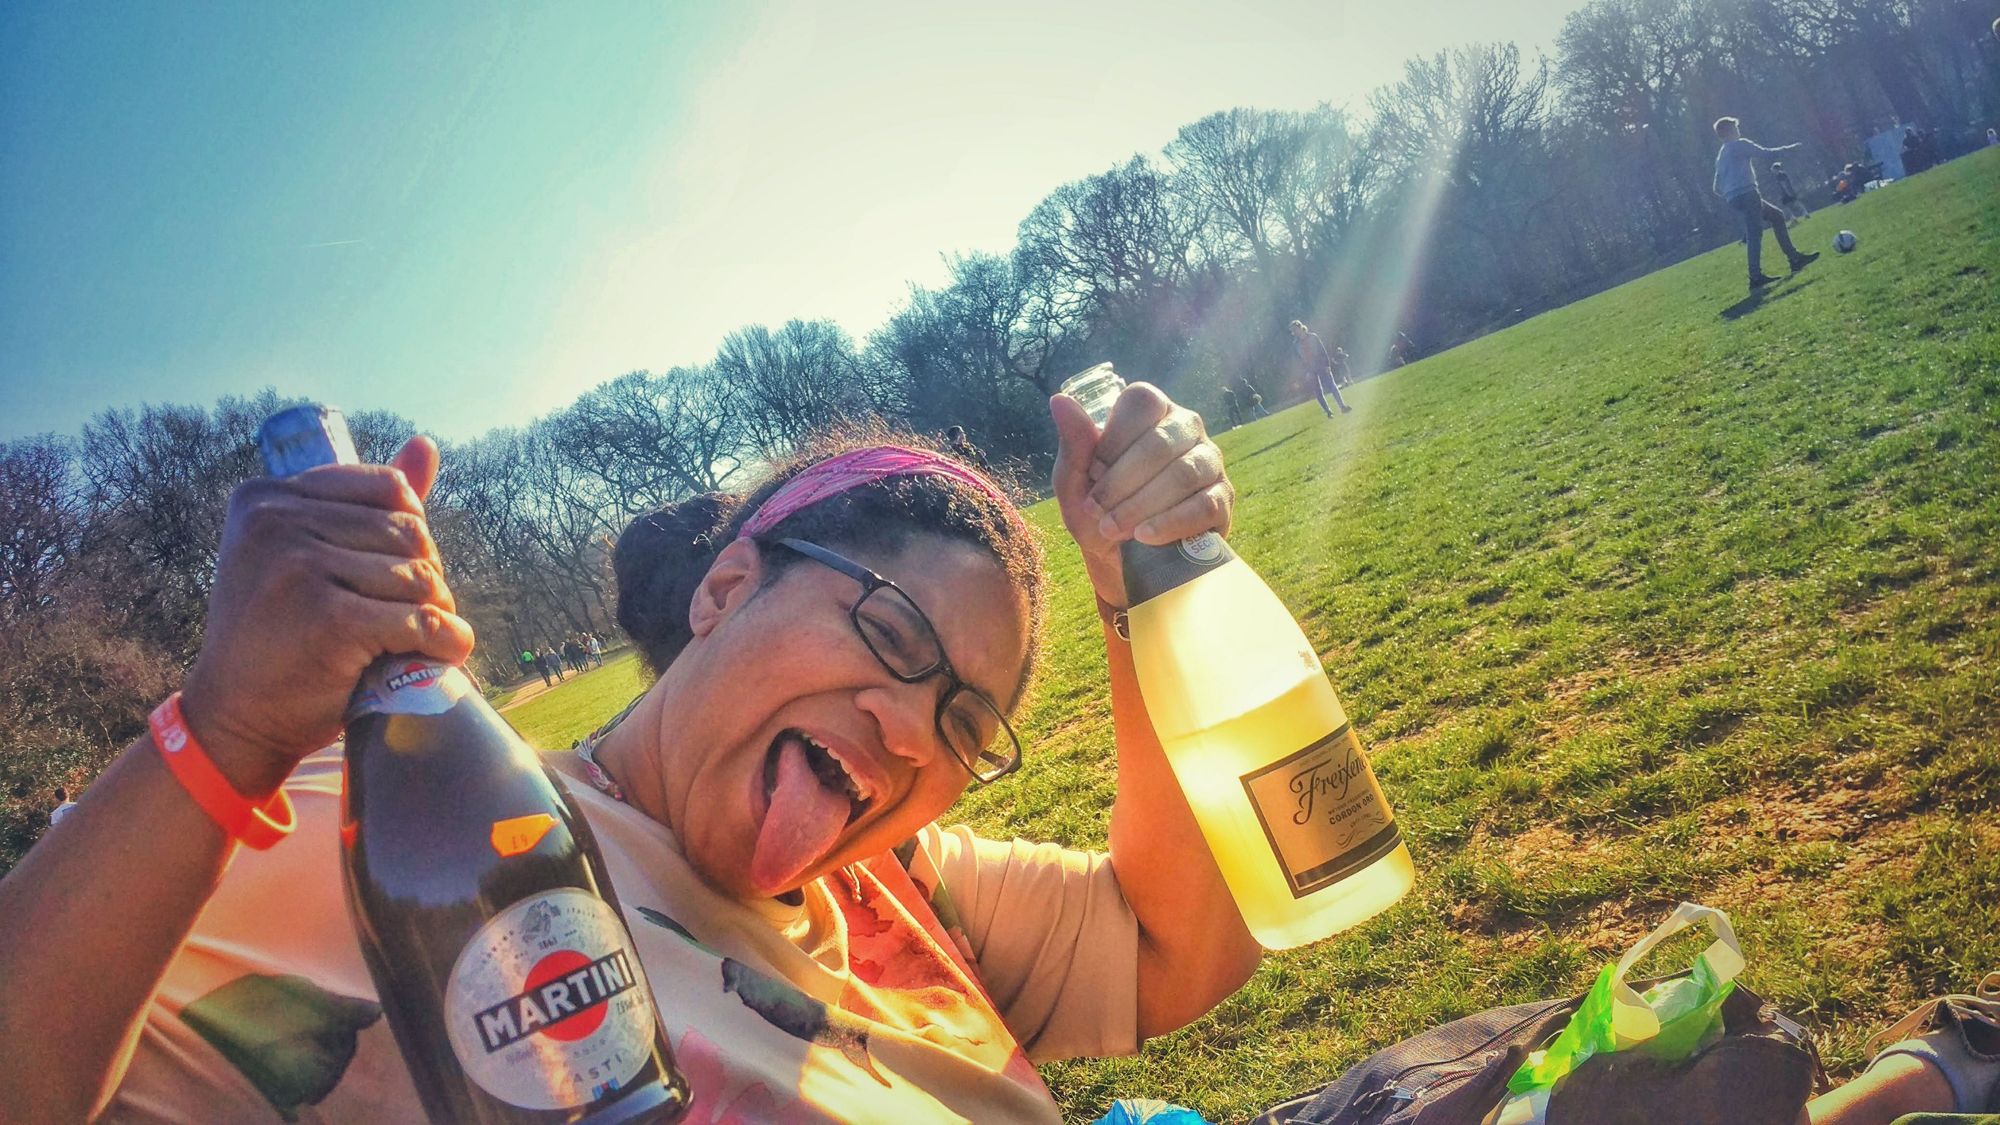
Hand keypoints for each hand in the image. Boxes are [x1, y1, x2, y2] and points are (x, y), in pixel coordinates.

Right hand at [178, 437, 474, 795]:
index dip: (410, 535)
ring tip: (419, 638)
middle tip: (415, 614)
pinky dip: (444, 642)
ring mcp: (297, 566)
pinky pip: (418, 621)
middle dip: (426, 577)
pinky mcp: (326, 617)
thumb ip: (365, 503)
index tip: (394, 575)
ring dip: (436, 612)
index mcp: (267, 496)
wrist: (236, 716)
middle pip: (409, 533)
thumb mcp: (307, 555)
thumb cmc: (279, 635)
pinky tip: (444, 654)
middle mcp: (274, 521)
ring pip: (419, 576)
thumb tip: (425, 444)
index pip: (387, 489)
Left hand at [1050, 383, 1233, 606]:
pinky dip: (1170, 523)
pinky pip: (1203, 505)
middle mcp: (1186, 427)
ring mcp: (1209, 461)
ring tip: (1114, 529)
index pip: (1141, 403)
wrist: (1121, 558)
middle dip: (1122, 481)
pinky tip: (1145, 537)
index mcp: (1152, 411)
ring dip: (1142, 505)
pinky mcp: (1222, 499)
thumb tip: (1060, 400)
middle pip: (1161, 442)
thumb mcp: (1075, 480)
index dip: (1113, 439)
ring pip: (1183, 474)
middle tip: (1097, 511)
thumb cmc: (1098, 509)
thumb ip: (1073, 442)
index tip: (1091, 473)